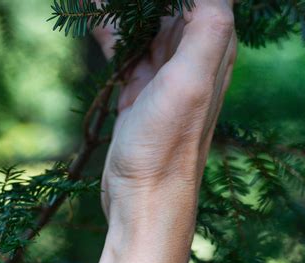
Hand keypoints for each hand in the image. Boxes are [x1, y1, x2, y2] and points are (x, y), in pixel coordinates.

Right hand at [92, 0, 236, 262]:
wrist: (143, 200)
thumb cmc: (167, 148)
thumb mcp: (190, 83)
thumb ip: (207, 29)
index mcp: (212, 49)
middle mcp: (192, 59)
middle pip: (171, 6)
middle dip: (141, 0)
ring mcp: (164, 77)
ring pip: (145, 25)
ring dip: (122, 9)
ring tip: (96, 1)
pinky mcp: (140, 93)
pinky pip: (126, 50)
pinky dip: (110, 32)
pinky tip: (92, 18)